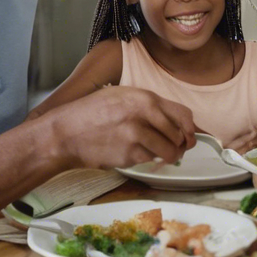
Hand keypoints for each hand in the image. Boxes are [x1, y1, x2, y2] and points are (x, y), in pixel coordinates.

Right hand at [42, 86, 195, 168]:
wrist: (65, 133)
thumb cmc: (92, 113)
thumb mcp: (122, 96)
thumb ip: (149, 106)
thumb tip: (177, 122)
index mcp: (144, 98)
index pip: (183, 115)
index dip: (190, 129)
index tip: (189, 136)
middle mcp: (143, 115)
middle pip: (179, 136)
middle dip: (179, 145)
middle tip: (174, 149)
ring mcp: (136, 136)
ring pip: (167, 151)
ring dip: (167, 156)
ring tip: (158, 154)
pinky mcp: (128, 155)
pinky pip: (149, 160)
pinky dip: (146, 160)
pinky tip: (133, 152)